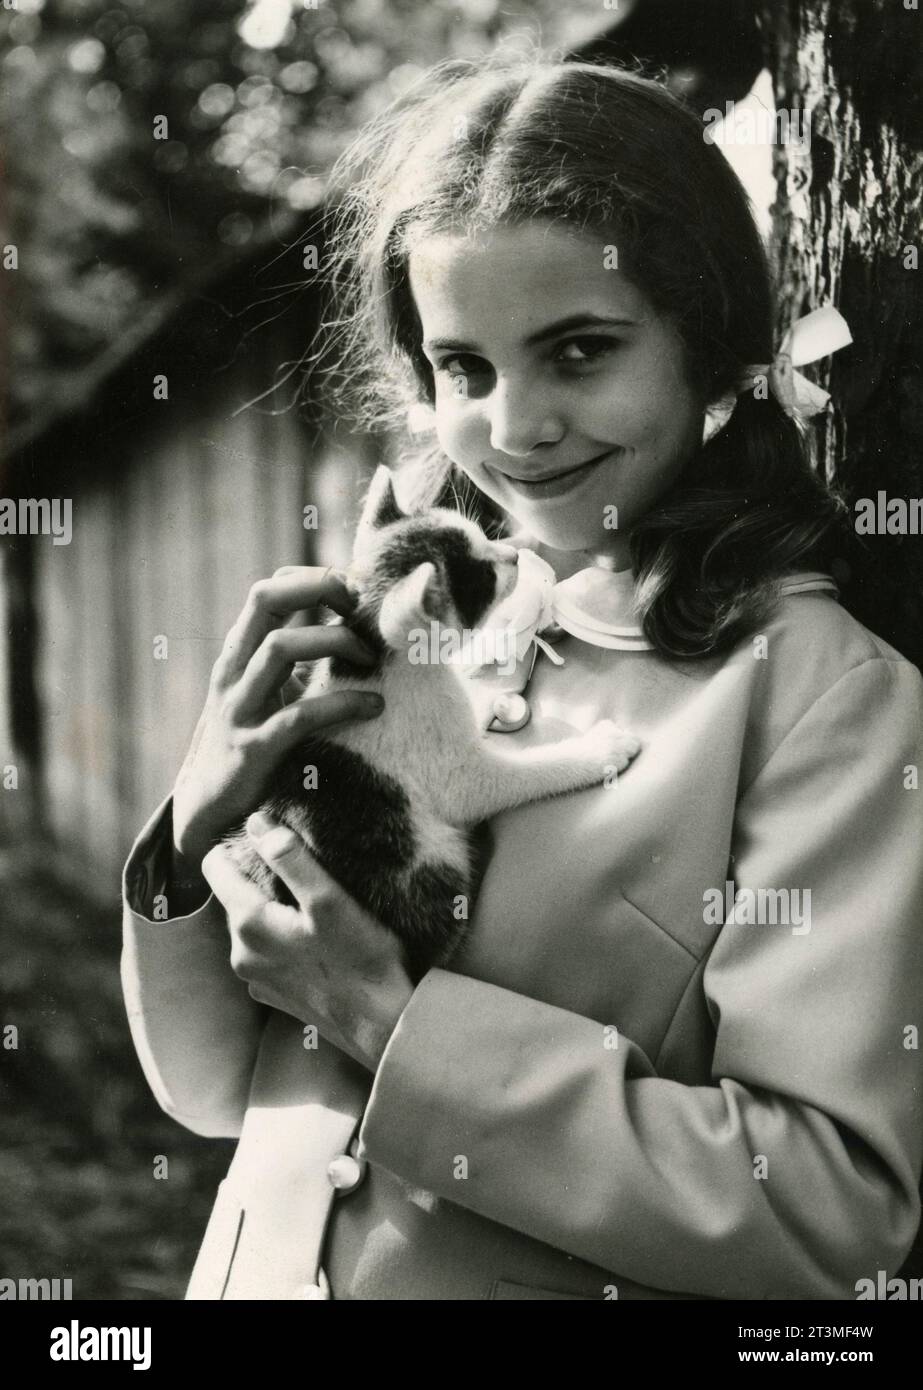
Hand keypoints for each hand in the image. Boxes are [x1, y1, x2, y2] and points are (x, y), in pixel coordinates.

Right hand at [172, 566, 383, 870]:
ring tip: (369, 658)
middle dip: (318, 589)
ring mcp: (240, 709)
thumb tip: (350, 629)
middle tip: (359, 605)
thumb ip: (295, 663)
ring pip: (279, 648)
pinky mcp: (254, 750)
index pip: (267, 591)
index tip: (352, 590)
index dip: (310, 579)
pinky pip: (300, 716)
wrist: (204, 810)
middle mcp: (233, 672)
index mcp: (238, 655)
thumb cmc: (248, 743)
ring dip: (333, 641)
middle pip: (265, 600)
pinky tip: (374, 707)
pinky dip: (343, 705)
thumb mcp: (266, 694)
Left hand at [201, 811, 414, 1072]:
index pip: (214, 867)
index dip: (236, 845)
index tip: (266, 836)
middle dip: (257, 877)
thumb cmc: (363, 960)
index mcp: (249, 925)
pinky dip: (282, 937)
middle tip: (298, 868)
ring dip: (272, 909)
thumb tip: (257, 824)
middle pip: (234, 895)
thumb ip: (291, 859)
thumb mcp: (330, 900)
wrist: (385, 1026)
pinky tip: (314, 938)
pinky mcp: (275, 995)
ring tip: (309, 902)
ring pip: (251, 924)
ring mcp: (256, 978)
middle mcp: (241, 954)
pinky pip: (266, 952)